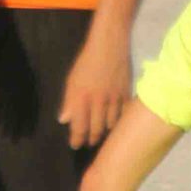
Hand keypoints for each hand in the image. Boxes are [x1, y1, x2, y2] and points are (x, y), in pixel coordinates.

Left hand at [59, 22, 130, 150]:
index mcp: (81, 98)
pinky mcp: (126, 95)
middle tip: (89, 142)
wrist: (109, 45)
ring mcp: (114, 99)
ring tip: (102, 135)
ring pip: (111, 125)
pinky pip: (124, 115)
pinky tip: (117, 124)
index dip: (77, 139)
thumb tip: (64, 120)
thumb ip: (68, 101)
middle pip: (96, 129)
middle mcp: (98, 102)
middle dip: (92, 138)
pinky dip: (120, 122)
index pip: (79, 126)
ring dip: (106, 132)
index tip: (75, 145)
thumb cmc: (87, 61)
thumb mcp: (72, 80)